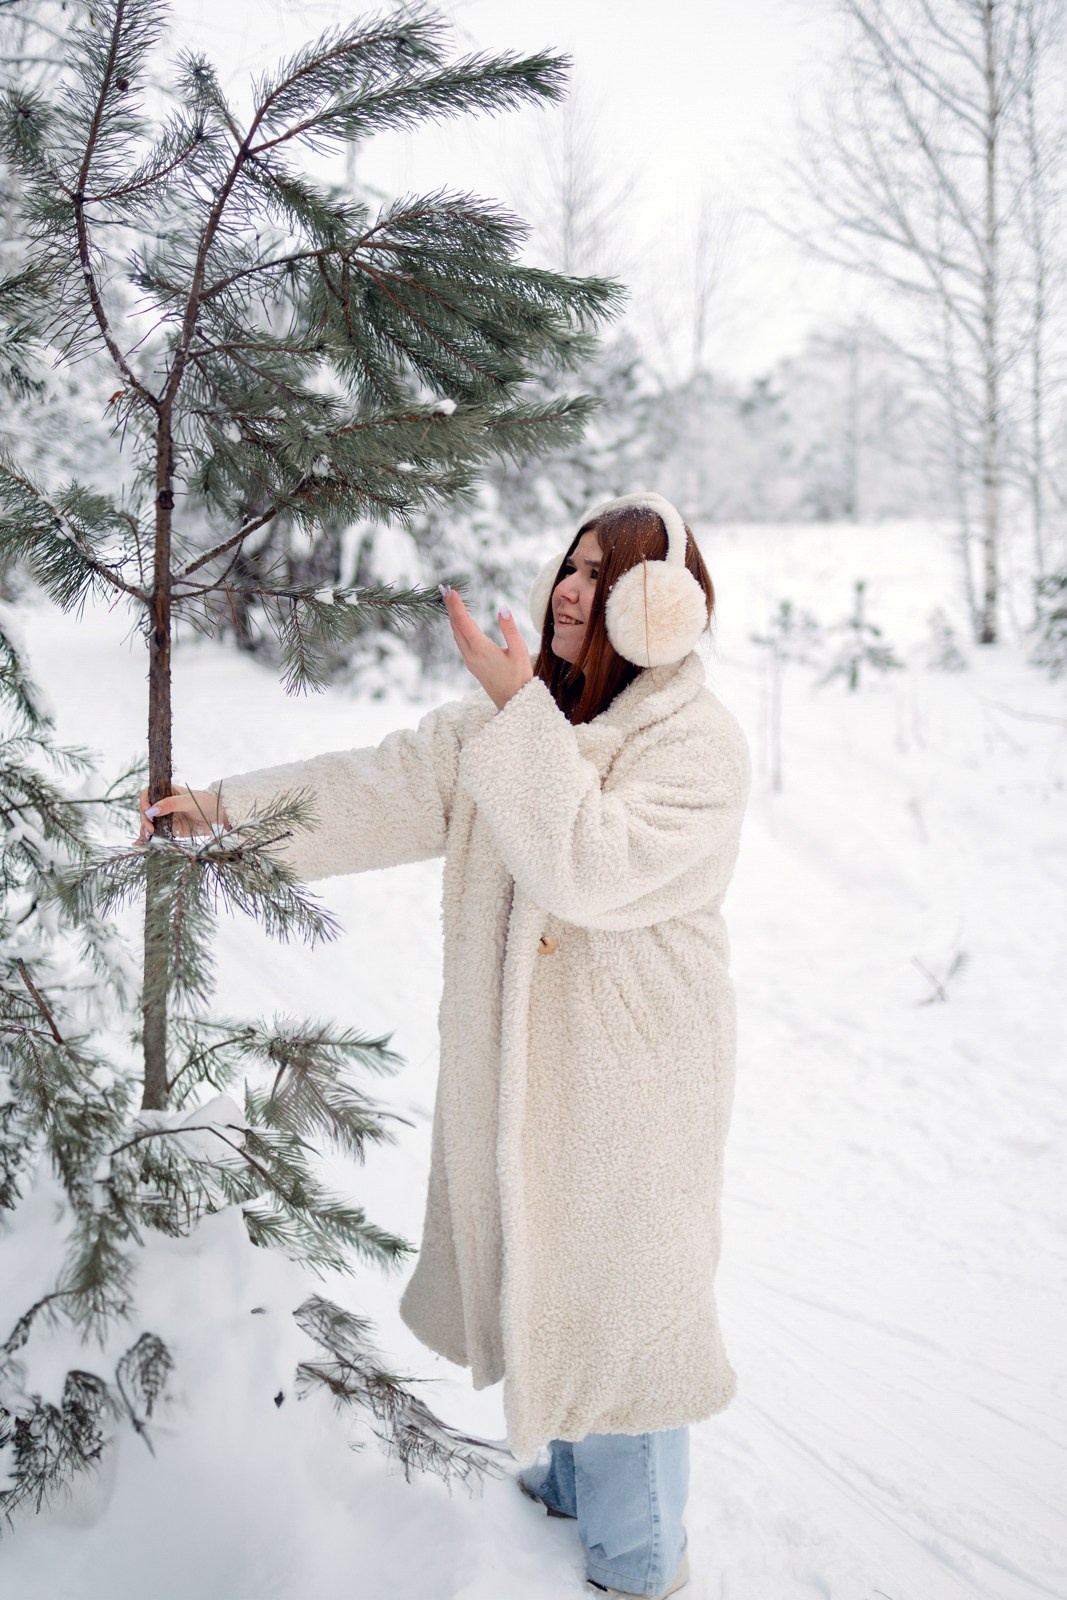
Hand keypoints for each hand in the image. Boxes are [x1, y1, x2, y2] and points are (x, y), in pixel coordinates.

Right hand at [137, 786, 229, 842]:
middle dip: (144, 820)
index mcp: (166, 791)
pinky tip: (140, 843)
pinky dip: (148, 838)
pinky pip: (156, 833)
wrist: (220, 816)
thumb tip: (152, 810)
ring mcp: (165, 817)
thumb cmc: (206, 802)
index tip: (148, 813)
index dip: (144, 803)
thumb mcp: (189, 801)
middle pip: (145, 811)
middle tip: (150, 829)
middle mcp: (163, 804)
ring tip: (147, 838)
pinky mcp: (170, 829)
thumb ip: (171, 804)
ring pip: (148, 823)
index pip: (147, 794)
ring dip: (145, 830)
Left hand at [439, 586, 532, 709]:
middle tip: (445, 590)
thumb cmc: (520, 677)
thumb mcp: (520, 651)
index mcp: (482, 650)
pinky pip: (460, 642)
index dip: (456, 606)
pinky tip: (459, 622)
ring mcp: (470, 661)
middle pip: (456, 627)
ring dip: (453, 618)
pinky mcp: (472, 665)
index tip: (451, 591)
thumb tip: (502, 608)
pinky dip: (457, 628)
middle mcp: (471, 655)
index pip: (464, 623)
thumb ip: (510, 629)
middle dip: (450, 608)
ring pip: (456, 635)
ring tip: (450, 602)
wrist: (513, 703)